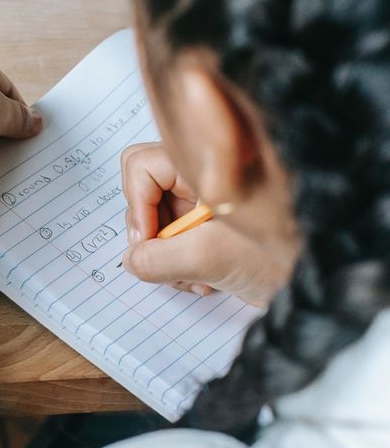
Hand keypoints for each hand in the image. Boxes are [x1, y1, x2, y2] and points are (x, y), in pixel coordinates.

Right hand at [120, 142, 287, 306]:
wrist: (317, 284)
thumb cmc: (283, 257)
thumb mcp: (209, 257)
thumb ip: (157, 258)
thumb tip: (130, 259)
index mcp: (207, 163)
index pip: (142, 166)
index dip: (138, 204)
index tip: (146, 240)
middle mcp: (205, 175)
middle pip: (146, 192)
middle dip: (150, 232)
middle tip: (164, 260)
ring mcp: (207, 200)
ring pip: (157, 219)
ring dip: (164, 254)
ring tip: (191, 277)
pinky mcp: (211, 223)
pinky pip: (173, 238)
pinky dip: (178, 262)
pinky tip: (202, 279)